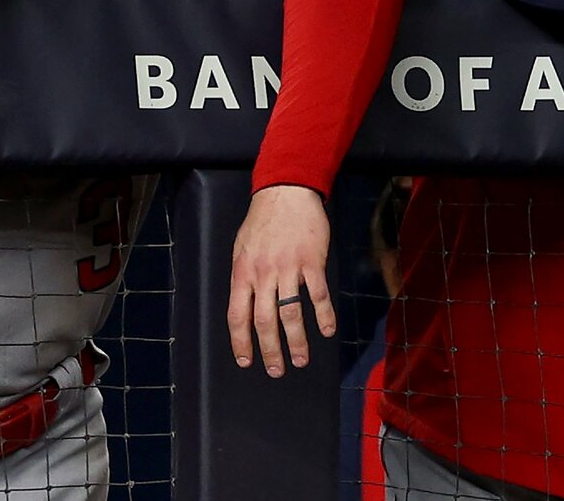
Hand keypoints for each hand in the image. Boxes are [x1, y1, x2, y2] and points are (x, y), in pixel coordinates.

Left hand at [227, 185, 334, 377]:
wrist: (286, 193)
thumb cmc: (262, 221)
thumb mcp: (242, 248)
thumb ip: (245, 277)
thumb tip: (245, 305)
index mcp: (243, 272)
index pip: (237, 316)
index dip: (240, 342)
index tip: (246, 361)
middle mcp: (263, 274)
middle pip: (264, 321)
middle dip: (270, 350)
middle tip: (277, 371)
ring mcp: (288, 268)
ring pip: (291, 313)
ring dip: (297, 341)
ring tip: (301, 359)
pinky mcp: (312, 261)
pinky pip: (317, 295)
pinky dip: (323, 315)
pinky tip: (327, 330)